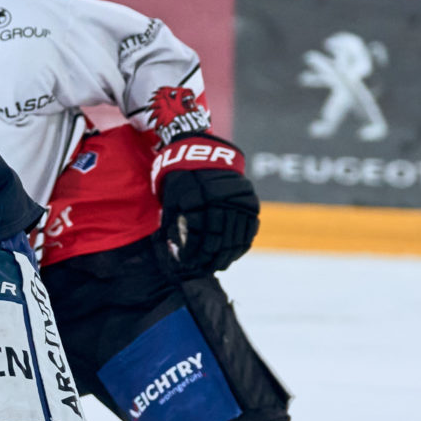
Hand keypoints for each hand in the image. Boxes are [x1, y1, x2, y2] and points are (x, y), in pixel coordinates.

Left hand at [144, 88, 257, 275]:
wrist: (200, 150)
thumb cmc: (178, 177)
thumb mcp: (170, 198)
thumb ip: (172, 225)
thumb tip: (175, 253)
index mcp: (199, 198)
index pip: (199, 235)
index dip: (193, 254)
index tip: (187, 265)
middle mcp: (221, 198)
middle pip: (219, 238)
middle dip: (210, 258)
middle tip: (203, 270)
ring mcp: (238, 198)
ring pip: (236, 236)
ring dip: (227, 255)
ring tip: (218, 267)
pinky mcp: (249, 199)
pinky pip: (250, 228)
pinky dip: (242, 244)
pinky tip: (234, 255)